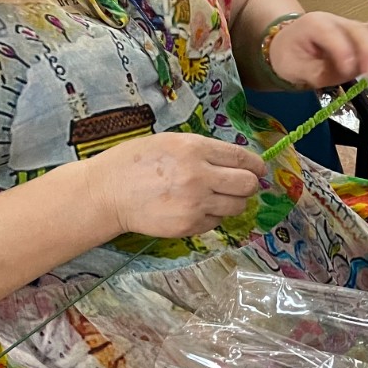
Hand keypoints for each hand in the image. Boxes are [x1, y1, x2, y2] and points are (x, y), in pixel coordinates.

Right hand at [85, 132, 267, 238]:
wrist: (107, 193)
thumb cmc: (135, 163)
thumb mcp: (171, 142)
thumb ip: (204, 150)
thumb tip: (236, 160)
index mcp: (194, 148)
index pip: (241, 157)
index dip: (257, 165)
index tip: (261, 169)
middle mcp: (199, 175)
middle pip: (247, 184)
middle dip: (249, 184)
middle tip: (241, 185)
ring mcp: (195, 203)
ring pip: (237, 206)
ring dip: (232, 202)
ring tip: (216, 198)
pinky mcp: (188, 225)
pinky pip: (216, 223)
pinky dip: (212, 217)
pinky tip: (195, 209)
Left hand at [267, 11, 367, 89]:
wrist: (290, 43)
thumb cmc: (291, 54)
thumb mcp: (292, 68)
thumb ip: (316, 72)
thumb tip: (343, 73)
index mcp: (316, 25)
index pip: (332, 33)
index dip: (343, 51)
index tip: (349, 69)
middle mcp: (339, 23)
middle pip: (360, 29)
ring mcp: (355, 29)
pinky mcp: (367, 39)